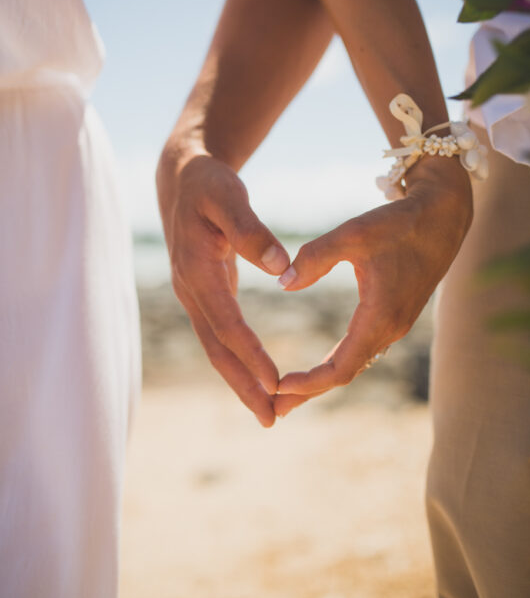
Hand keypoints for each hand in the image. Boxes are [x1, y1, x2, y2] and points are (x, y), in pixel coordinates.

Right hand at [156, 148, 289, 426]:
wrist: (183, 178)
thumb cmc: (208, 184)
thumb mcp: (228, 196)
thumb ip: (251, 230)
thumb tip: (279, 266)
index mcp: (197, 269)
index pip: (226, 322)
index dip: (250, 354)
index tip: (275, 383)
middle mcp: (191, 289)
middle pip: (216, 348)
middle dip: (243, 386)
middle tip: (271, 419)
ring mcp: (195, 294)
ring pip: (216, 347)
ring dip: (240, 380)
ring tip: (267, 410)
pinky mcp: (205, 293)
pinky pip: (220, 334)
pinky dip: (238, 359)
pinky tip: (255, 374)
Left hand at [274, 166, 472, 416]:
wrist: (443, 215)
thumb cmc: (400, 223)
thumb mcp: (353, 233)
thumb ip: (315, 257)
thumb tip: (283, 284)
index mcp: (379, 316)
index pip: (340, 368)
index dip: (308, 384)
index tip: (277, 388)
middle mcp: (390, 328)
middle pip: (345, 374)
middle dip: (309, 392)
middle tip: (274, 409)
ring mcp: (395, 324)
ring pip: (354, 363)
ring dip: (322, 380)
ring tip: (289, 393)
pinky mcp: (395, 314)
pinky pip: (363, 350)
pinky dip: (338, 363)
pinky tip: (322, 366)